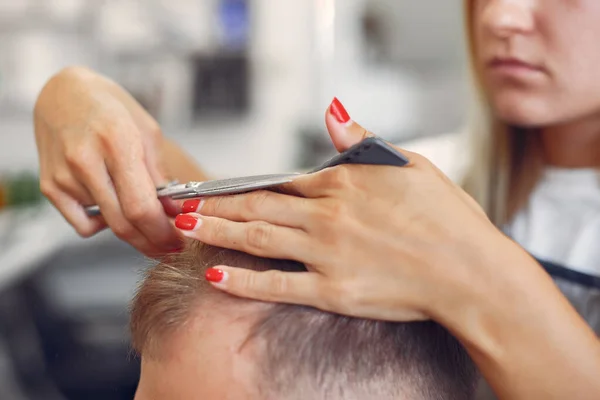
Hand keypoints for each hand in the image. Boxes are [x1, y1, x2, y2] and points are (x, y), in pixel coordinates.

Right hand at [34, 66, 182, 254]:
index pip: (141, 206)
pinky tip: (111, 206)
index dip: (162, 232)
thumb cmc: (111, 108)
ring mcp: (64, 176)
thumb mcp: (147, 132)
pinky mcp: (49, 186)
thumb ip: (159, 174)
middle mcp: (85, 161)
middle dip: (151, 242)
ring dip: (130, 227)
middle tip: (168, 246)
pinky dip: (102, 225)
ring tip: (138, 206)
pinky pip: (82, 225)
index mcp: (117, 142)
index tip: (177, 240)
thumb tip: (172, 211)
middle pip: (123, 224)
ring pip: (107, 225)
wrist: (64, 92)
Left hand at [174, 98, 503, 321]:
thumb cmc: (447, 219)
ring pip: (258, 239)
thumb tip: (333, 112)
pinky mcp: (332, 290)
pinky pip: (277, 284)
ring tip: (185, 228)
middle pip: (257, 207)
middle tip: (180, 204)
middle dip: (214, 205)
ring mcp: (326, 254)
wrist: (471, 272)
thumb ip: (363, 141)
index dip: (241, 184)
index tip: (214, 186)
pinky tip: (215, 273)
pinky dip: (243, 279)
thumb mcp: (409, 165)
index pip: (280, 182)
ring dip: (217, 231)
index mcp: (344, 183)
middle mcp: (327, 215)